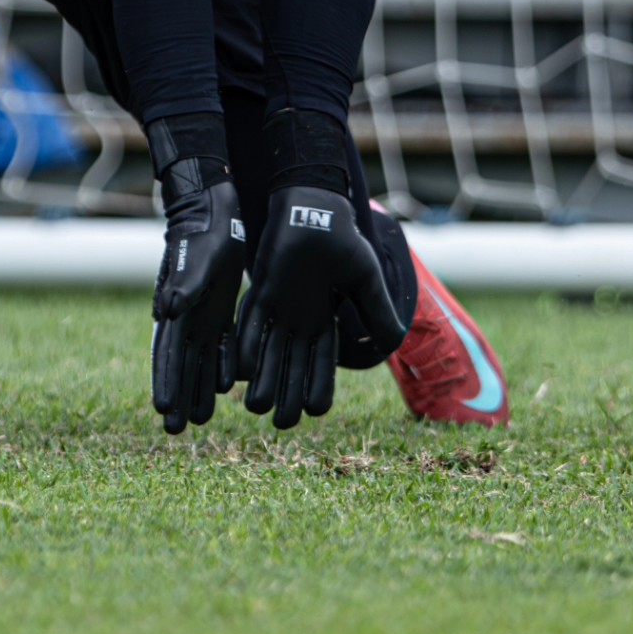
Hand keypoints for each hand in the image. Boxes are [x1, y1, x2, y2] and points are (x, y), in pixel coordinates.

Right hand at [149, 116, 246, 434]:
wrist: (215, 216)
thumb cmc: (204, 236)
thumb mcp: (197, 261)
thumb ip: (185, 287)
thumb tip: (167, 313)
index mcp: (174, 309)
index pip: (166, 353)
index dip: (164, 381)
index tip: (162, 410)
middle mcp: (184, 318)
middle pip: (180, 365)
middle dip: (179, 396)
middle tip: (176, 431)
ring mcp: (201, 315)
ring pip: (199, 360)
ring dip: (199, 387)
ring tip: (200, 420)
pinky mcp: (219, 309)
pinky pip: (220, 344)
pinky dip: (221, 364)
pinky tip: (228, 387)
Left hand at [232, 110, 406, 429]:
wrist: (313, 209)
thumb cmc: (343, 240)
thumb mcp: (365, 277)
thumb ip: (377, 309)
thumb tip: (394, 343)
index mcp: (327, 320)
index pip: (323, 363)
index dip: (320, 387)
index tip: (316, 412)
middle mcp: (301, 321)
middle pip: (293, 367)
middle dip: (288, 395)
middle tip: (282, 423)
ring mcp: (279, 309)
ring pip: (269, 354)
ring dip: (263, 380)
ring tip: (254, 408)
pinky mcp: (260, 294)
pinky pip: (250, 327)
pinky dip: (244, 348)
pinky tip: (238, 371)